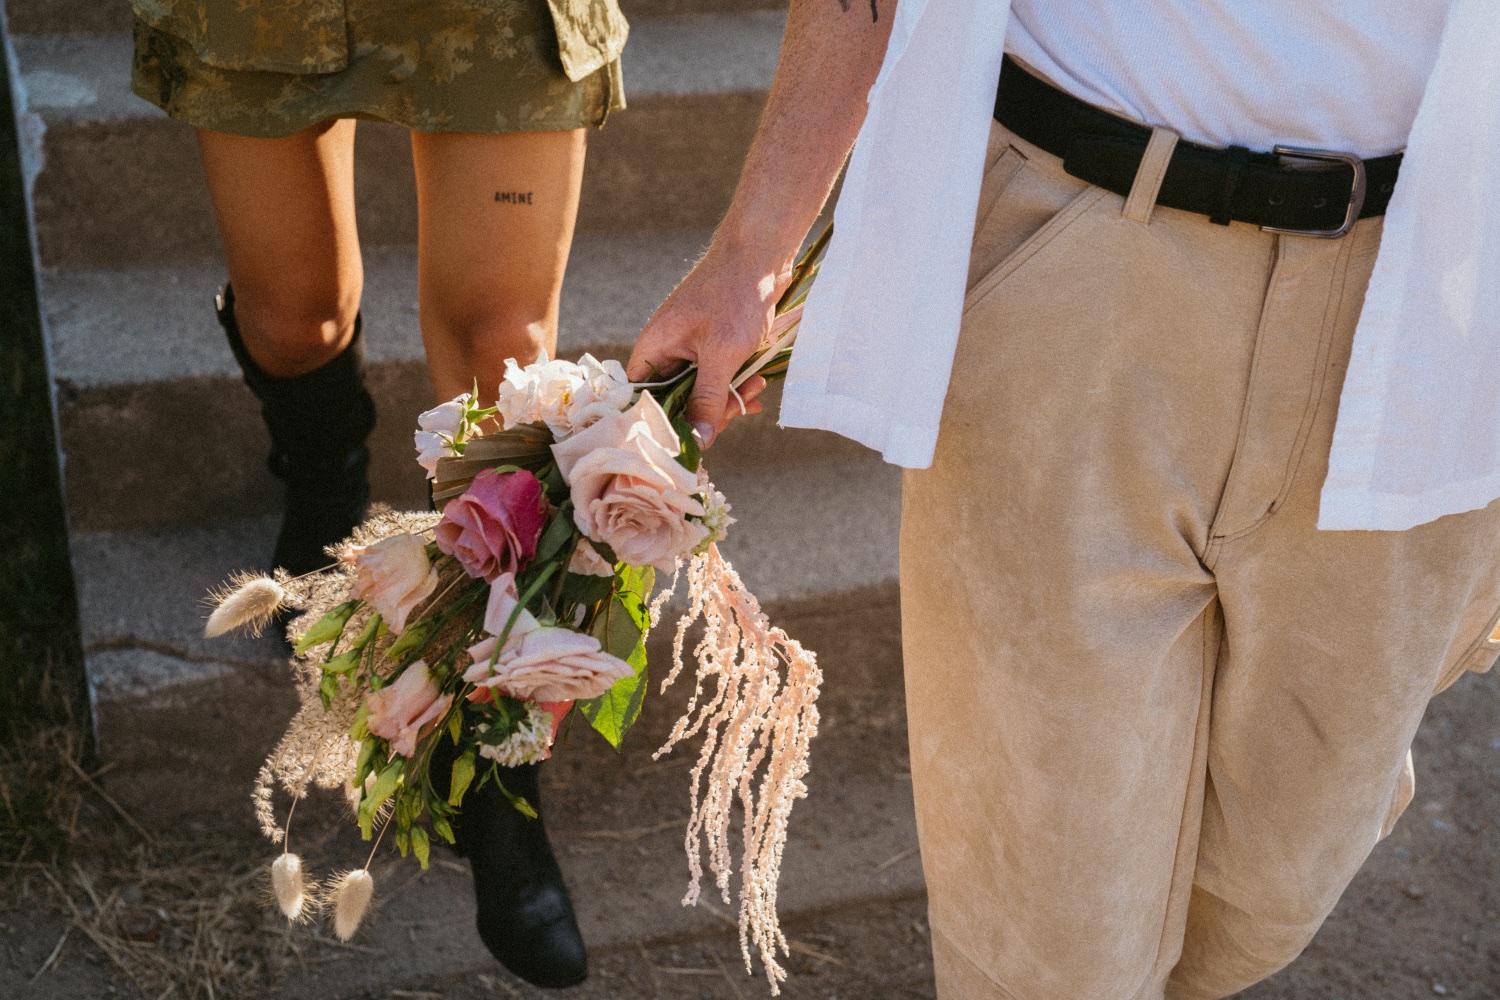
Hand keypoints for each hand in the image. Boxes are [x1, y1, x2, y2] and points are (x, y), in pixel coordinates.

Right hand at [627, 241, 792, 446]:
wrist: (761, 255)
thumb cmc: (734, 296)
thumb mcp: (722, 354)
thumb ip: (708, 398)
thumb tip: (698, 440)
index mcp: (654, 349)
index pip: (643, 399)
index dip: (663, 422)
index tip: (691, 437)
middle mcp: (667, 350)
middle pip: (677, 401)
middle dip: (710, 410)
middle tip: (737, 409)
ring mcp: (691, 348)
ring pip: (703, 391)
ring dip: (730, 396)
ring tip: (755, 387)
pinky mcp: (713, 345)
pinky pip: (719, 376)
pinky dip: (737, 383)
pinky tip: (756, 382)